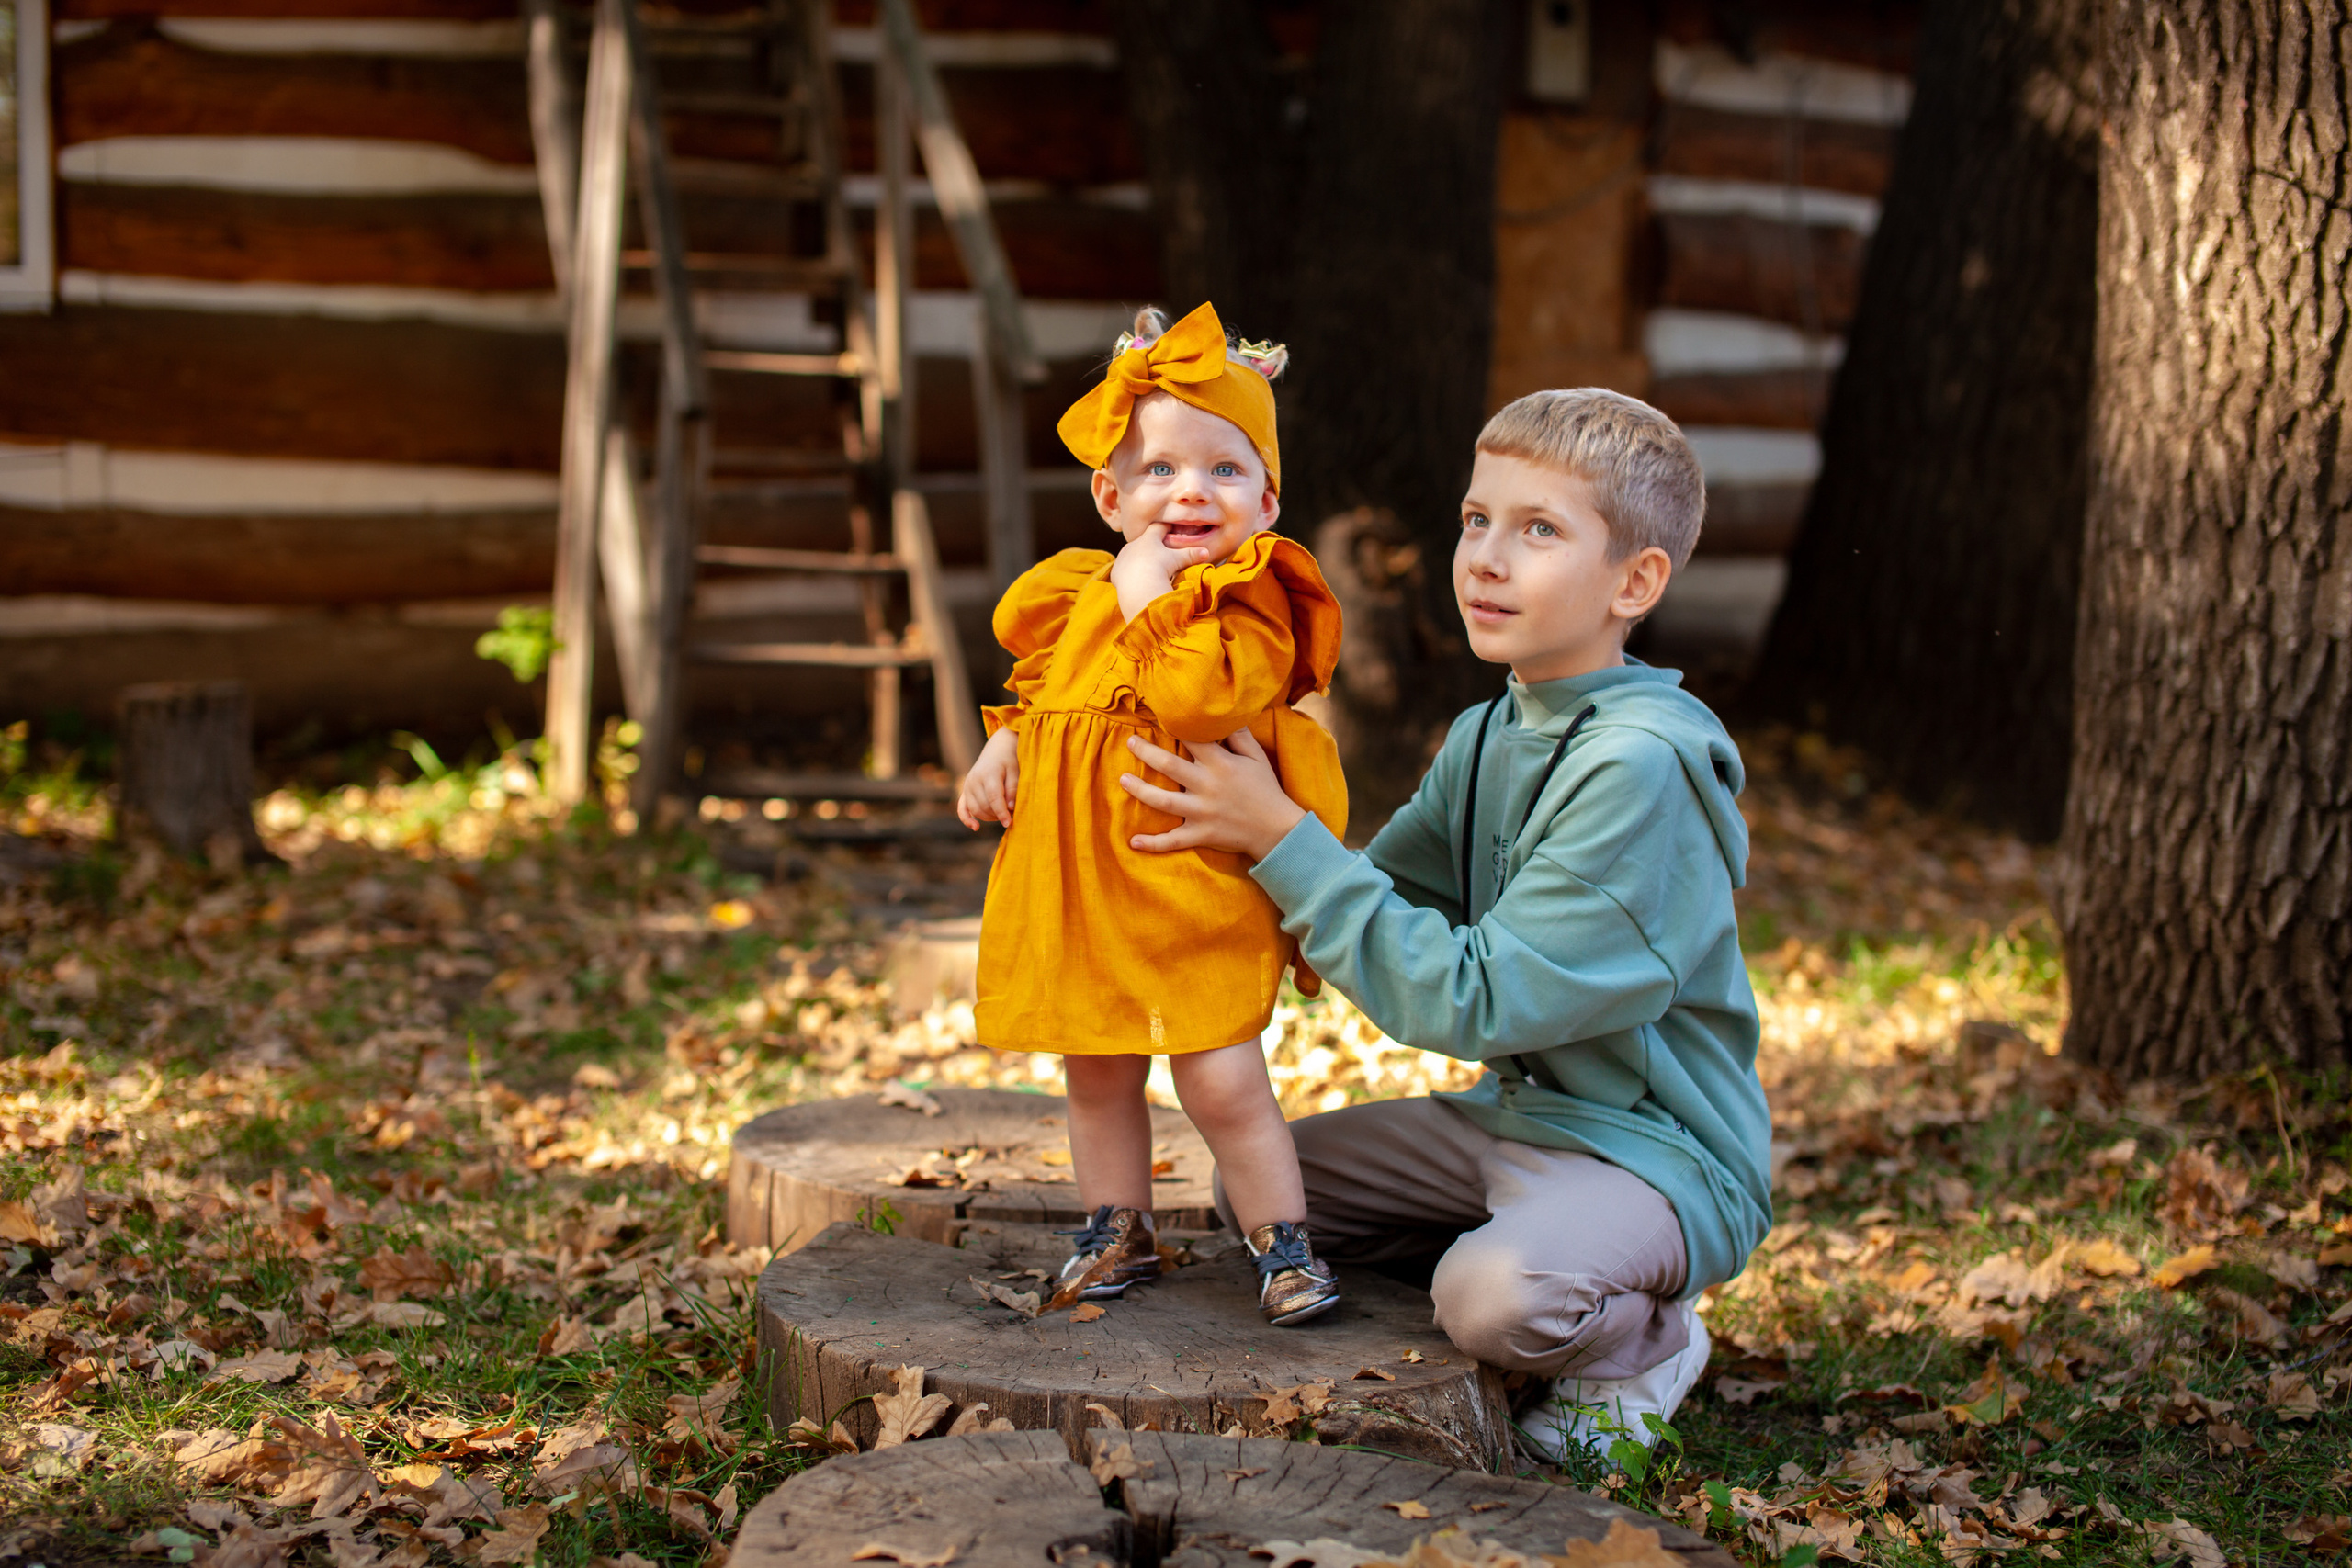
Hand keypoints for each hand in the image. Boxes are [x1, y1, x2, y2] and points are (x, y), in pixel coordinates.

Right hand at [957, 727, 1020, 828]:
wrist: (997, 749)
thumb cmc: (1010, 760)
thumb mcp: (1016, 771)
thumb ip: (1013, 789)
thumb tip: (1010, 808)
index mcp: (988, 774)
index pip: (993, 798)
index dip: (1001, 812)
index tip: (1009, 823)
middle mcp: (974, 780)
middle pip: (984, 806)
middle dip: (998, 814)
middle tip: (1013, 814)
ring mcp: (967, 785)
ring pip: (976, 810)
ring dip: (990, 817)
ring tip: (1003, 814)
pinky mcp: (965, 790)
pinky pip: (961, 808)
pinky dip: (967, 819)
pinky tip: (976, 828)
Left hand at [1110, 525, 1210, 620]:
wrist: (1139, 585)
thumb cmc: (1161, 568)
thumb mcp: (1178, 560)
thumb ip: (1191, 554)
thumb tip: (1206, 552)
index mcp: (1149, 538)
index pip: (1158, 528)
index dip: (1166, 529)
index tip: (1171, 530)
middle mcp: (1134, 544)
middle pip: (1144, 541)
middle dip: (1152, 545)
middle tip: (1160, 551)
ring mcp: (1124, 557)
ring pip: (1133, 554)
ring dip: (1140, 559)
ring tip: (1148, 568)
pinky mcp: (1117, 571)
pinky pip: (1124, 569)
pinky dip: (1130, 573)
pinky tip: (1135, 579)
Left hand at [1118, 728, 1307, 859]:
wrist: (1277, 829)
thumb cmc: (1266, 789)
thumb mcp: (1256, 757)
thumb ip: (1239, 735)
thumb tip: (1225, 715)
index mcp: (1220, 764)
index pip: (1191, 739)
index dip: (1173, 726)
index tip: (1157, 717)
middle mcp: (1206, 786)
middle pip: (1168, 765)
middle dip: (1145, 752)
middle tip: (1130, 743)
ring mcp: (1201, 812)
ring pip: (1162, 801)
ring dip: (1139, 790)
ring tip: (1122, 780)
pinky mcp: (1200, 834)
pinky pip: (1172, 841)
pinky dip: (1152, 843)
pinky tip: (1133, 842)